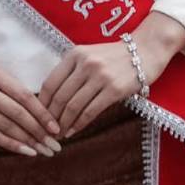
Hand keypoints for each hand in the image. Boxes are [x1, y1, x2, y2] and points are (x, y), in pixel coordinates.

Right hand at [0, 51, 59, 156]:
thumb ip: (12, 88)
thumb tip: (42, 113)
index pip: (23, 95)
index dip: (42, 113)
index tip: (56, 127)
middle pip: (16, 113)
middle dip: (39, 131)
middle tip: (55, 144)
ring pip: (5, 126)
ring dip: (28, 141)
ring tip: (44, 151)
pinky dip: (11, 144)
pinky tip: (26, 151)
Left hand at [40, 12, 184, 136]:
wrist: (145, 50)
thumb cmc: (115, 56)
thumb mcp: (89, 55)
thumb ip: (72, 71)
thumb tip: (52, 98)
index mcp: (74, 54)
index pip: (50, 82)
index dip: (42, 103)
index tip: (39, 116)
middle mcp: (85, 64)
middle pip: (60, 96)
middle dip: (51, 117)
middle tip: (47, 130)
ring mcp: (100, 76)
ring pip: (74, 106)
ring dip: (64, 124)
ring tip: (59, 134)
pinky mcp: (114, 89)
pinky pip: (91, 110)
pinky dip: (80, 124)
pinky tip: (74, 131)